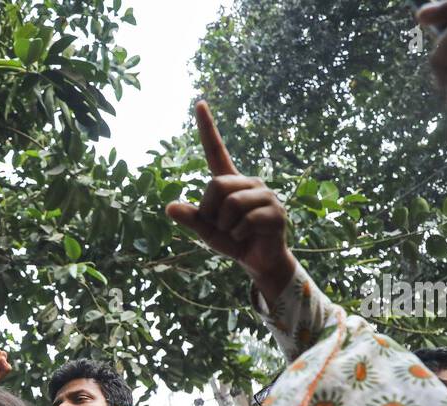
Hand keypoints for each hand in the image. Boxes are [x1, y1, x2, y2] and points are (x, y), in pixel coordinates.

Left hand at [166, 101, 296, 294]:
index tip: (199, 102)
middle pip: (216, 185)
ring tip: (236, 232)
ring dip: (226, 226)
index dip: (207, 128)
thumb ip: (191, 218)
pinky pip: (245, 221)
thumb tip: (169, 207)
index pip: (216, 150)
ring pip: (231, 203)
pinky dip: (239, 235)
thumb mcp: (206, 231)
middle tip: (223, 226)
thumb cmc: (233, 241)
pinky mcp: (276, 212)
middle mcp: (249, 182)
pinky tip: (248, 237)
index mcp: (230, 182)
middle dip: (211, 211)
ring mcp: (265, 195)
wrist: (259, 262)